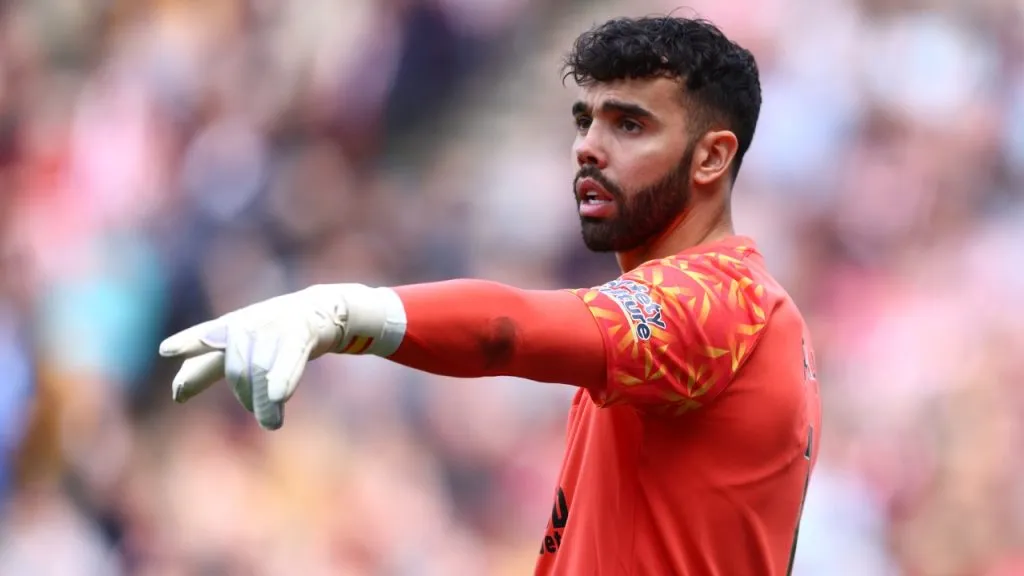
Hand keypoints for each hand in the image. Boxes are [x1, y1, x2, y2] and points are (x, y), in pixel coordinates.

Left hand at [158, 286, 347, 429]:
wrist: (319, 310)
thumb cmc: (271, 334)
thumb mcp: (237, 347)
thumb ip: (206, 368)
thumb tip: (175, 395)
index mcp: (228, 328)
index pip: (206, 338)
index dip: (189, 342)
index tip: (166, 349)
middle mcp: (249, 324)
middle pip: (237, 367)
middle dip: (245, 394)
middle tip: (259, 413)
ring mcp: (276, 326)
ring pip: (262, 369)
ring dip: (265, 399)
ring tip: (272, 423)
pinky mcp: (302, 332)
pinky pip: (290, 358)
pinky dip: (283, 377)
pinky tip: (279, 397)